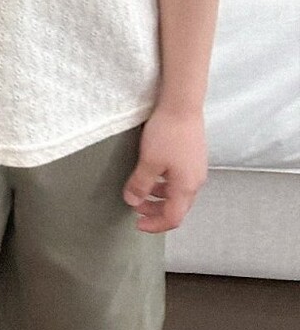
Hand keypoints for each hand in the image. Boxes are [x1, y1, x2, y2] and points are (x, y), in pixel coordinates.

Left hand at [122, 108, 207, 232]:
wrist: (183, 104)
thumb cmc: (167, 133)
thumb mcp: (149, 161)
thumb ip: (140, 184)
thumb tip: (132, 201)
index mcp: (186, 187)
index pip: (173, 218)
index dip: (155, 225)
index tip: (137, 223)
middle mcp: (196, 181)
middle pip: (177, 207)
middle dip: (156, 210)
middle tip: (136, 207)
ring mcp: (196, 168)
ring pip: (178, 192)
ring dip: (159, 196)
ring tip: (142, 189)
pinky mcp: (193, 155)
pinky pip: (180, 178)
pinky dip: (165, 183)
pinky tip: (154, 171)